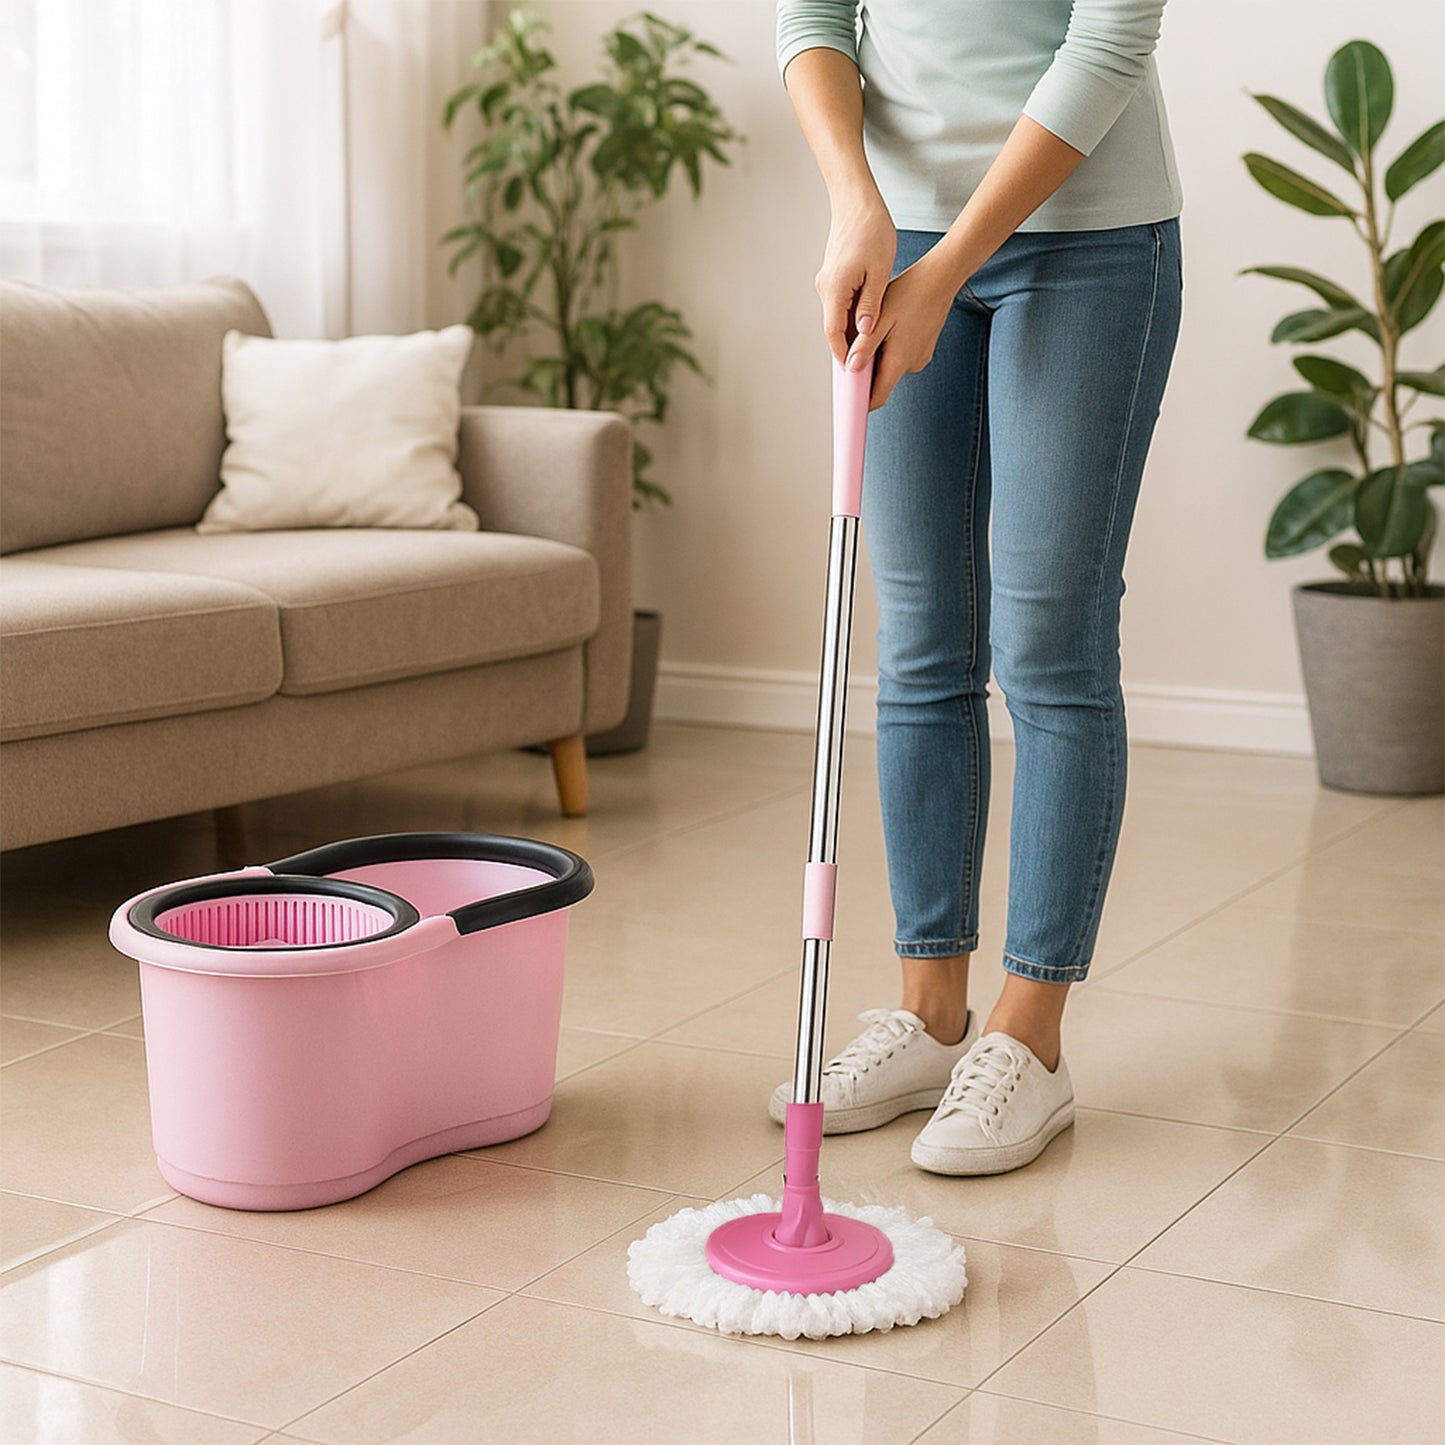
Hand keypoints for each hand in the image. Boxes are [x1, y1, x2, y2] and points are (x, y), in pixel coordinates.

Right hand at [815, 193, 895, 363]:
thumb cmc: (871, 230)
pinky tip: (867, 323)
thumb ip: (871, 304)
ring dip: (851, 333)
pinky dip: (851, 317)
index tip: (854, 374)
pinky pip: (840, 304)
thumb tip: (864, 333)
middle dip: (848, 349)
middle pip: (834, 328)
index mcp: (835, 289)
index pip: (834, 333)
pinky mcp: (833, 275)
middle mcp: (826, 288)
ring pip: (838, 316)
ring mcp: (827, 281)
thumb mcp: (879, 271)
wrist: (856, 202)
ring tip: (869, 350)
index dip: (843, 355)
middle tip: (864, 369)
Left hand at [845, 252, 960, 409]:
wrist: (940, 278)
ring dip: (878, 355)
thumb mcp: (881, 319)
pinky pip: (900, 355)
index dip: (861, 402)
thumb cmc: (910, 293)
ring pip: (890, 365)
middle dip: (866, 370)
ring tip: (875, 329)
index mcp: (900, 361)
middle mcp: (912, 364)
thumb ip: (865, 346)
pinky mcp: (923, 348)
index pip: (878, 397)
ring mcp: (920, 357)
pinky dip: (890, 347)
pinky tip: (889, 326)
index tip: (848, 401)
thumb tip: (851, 368)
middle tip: (854, 347)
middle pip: (882, 380)